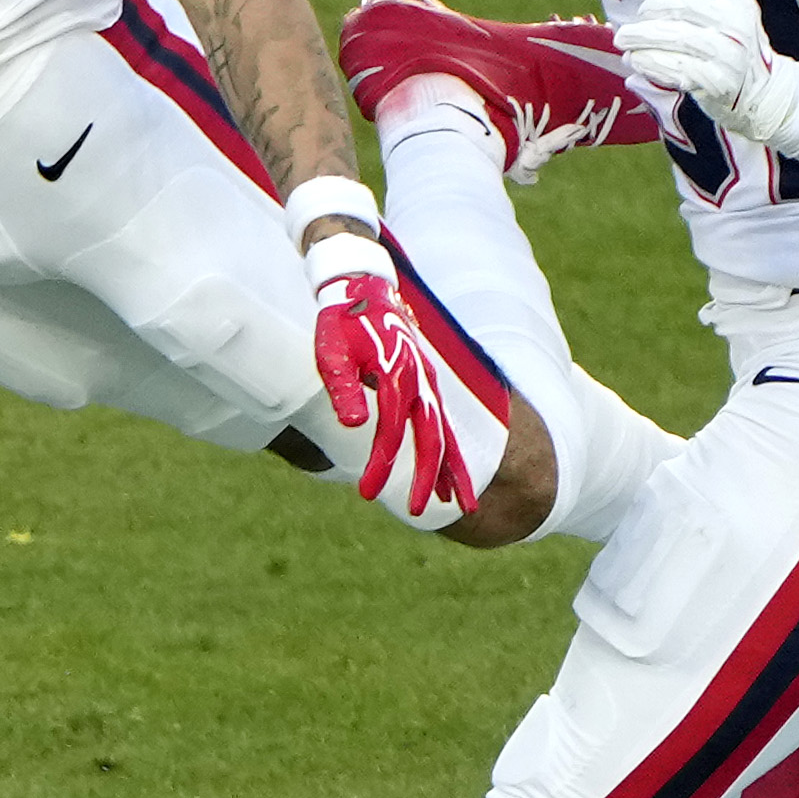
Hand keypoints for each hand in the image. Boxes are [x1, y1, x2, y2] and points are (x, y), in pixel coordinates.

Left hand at [310, 240, 467, 520]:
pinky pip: (442, 423)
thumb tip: (354, 425)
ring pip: (447, 433)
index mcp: (397, 375)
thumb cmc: (341, 320)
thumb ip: (343, 386)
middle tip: (417, 511)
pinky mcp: (426, 384)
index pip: (391, 432)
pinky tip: (449, 477)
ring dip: (453, 470)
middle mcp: (420, 382)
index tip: (365, 492)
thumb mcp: (332, 351)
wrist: (363, 286)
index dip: (380, 464)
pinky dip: (449, 451)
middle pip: (432, 438)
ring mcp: (428, 383)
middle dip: (427, 477)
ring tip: (466, 505)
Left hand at [606, 0, 798, 144]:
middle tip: (633, 22)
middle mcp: (737, 19)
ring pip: (677, 37)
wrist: (762, 88)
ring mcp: (731, 51)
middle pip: (682, 4)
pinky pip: (677, 68)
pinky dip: (650, 63)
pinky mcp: (720, 81)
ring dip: (641, 39)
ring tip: (623, 41)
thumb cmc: (729, 35)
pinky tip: (636, 61)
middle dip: (649, 11)